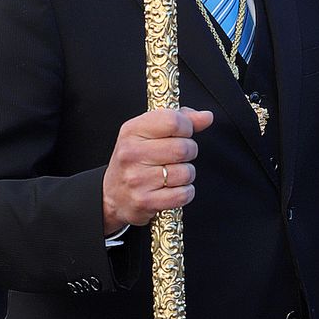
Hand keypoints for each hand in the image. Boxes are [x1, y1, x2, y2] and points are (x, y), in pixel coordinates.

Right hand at [101, 107, 211, 234]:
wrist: (112, 195)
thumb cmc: (135, 159)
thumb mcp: (148, 132)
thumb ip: (179, 120)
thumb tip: (206, 117)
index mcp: (132, 130)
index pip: (172, 121)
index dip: (187, 126)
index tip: (184, 132)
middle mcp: (131, 153)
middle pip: (183, 148)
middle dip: (189, 152)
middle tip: (180, 156)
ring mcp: (137, 179)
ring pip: (186, 172)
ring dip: (187, 174)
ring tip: (173, 173)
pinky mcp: (145, 201)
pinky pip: (183, 194)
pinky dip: (185, 192)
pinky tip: (173, 188)